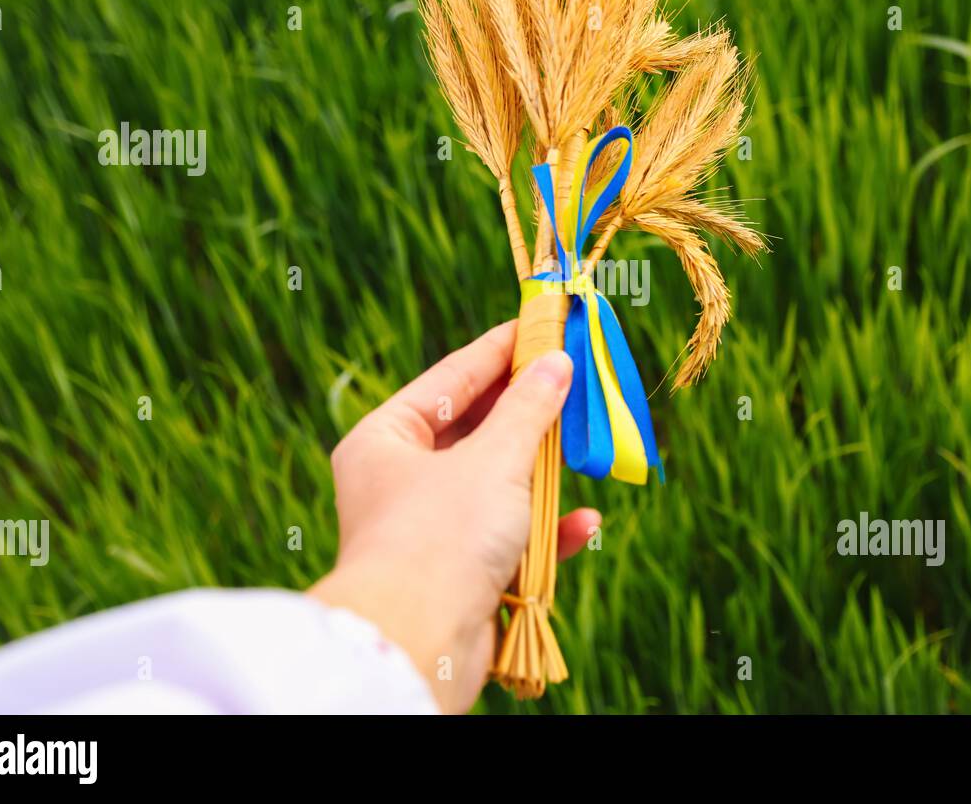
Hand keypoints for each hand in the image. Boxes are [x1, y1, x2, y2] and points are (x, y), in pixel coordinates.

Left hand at [308, 321, 599, 712]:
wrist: (417, 646)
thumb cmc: (441, 537)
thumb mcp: (493, 459)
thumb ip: (529, 408)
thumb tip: (556, 363)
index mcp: (385, 440)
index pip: (450, 378)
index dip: (500, 349)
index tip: (542, 324)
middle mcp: (399, 481)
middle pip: (475, 431)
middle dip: (529, 414)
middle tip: (576, 379)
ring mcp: (428, 531)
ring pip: (497, 486)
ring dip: (543, 476)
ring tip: (586, 448)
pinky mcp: (457, 576)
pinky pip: (508, 540)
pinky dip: (545, 533)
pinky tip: (584, 525)